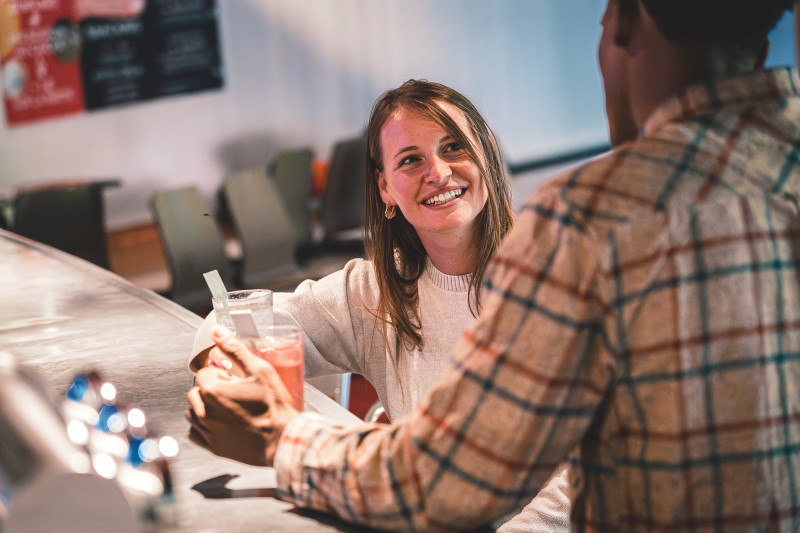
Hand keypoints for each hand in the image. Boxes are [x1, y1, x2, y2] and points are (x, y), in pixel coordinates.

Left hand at [186, 326, 298, 465]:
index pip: (204, 373)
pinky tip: (223, 422)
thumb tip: (218, 331)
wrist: (282, 440)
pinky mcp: (212, 447)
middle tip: (235, 393)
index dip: (221, 373)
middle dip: (212, 389)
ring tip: (229, 408)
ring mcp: (207, 431)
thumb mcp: (259, 370)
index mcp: (213, 390)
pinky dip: (203, 426)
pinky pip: (195, 433)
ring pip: (193, 411)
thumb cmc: (274, 406)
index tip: (235, 379)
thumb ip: (235, 348)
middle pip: (196, 391)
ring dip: (206, 407)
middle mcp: (205, 411)